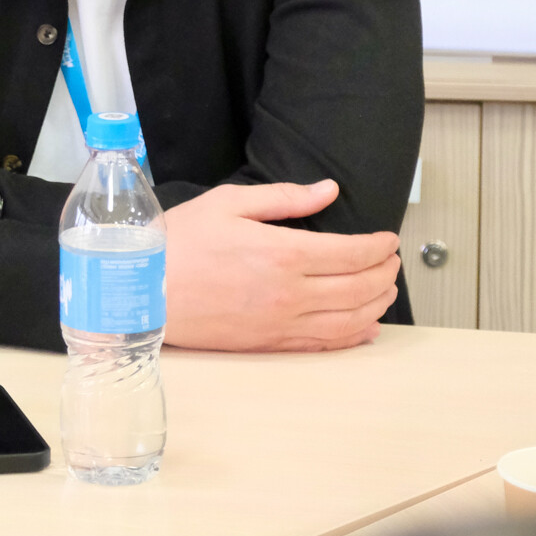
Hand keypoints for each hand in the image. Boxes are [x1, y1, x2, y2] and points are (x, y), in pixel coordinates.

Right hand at [164, 180, 400, 351]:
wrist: (143, 290)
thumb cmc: (179, 243)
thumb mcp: (227, 203)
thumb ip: (284, 197)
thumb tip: (328, 190)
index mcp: (283, 254)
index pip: (353, 252)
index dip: (379, 246)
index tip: (388, 239)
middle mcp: (291, 293)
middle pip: (361, 287)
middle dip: (386, 272)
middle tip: (392, 260)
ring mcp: (282, 324)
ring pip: (352, 319)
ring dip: (378, 304)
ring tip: (386, 288)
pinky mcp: (271, 344)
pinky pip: (326, 344)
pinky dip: (355, 336)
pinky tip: (365, 327)